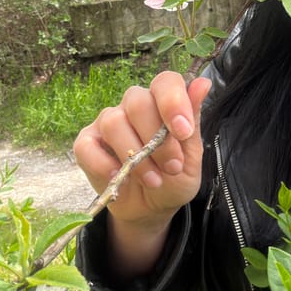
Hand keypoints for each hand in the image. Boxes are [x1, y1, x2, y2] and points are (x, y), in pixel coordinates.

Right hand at [74, 71, 210, 234]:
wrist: (151, 208)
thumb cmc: (174, 177)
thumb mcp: (192, 155)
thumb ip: (194, 119)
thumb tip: (203, 82)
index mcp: (162, 102)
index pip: (165, 81)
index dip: (173, 102)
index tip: (184, 132)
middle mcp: (133, 105)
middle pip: (137, 101)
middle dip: (156, 138)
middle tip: (172, 167)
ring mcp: (107, 122)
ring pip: (113, 122)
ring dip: (135, 157)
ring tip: (153, 180)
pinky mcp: (87, 143)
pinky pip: (87, 146)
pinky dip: (104, 165)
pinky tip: (120, 178)